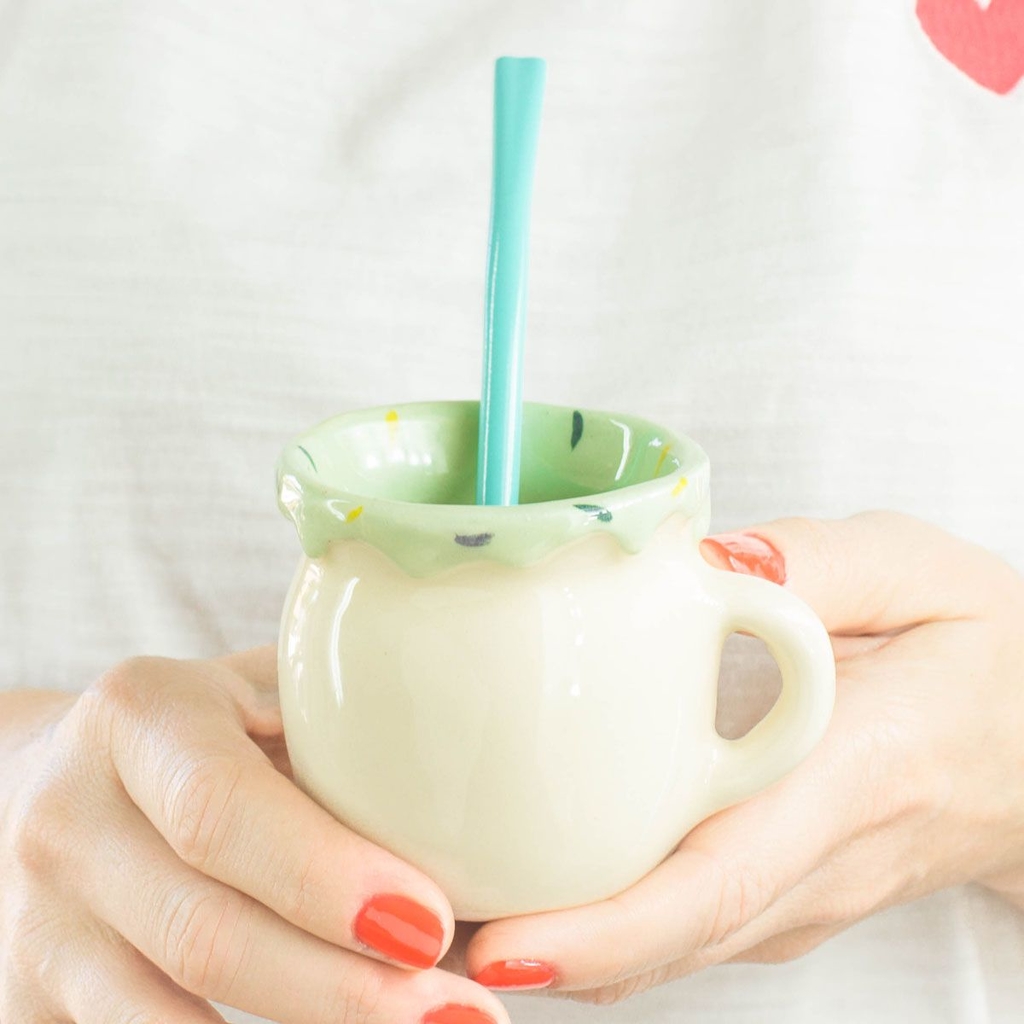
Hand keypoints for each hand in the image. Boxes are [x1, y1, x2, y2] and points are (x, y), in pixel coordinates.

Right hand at [0, 648, 508, 1023]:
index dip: (326, 878)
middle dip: (342, 992)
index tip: (431, 923)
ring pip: (170, 1020)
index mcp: (138, 718)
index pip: (224, 810)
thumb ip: (341, 727)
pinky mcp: (31, 1000)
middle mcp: (71, 818)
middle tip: (461, 1010)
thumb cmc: (199, 735)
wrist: (47, 781)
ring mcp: (38, 921)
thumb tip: (490, 807)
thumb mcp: (256, 697)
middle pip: (207, 935)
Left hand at [461, 512, 1023, 1002]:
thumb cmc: (987, 652)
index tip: (503, 943)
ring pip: (666, 948)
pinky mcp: (779, 899)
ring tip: (439, 913)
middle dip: (544, 952)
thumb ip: (820, 564)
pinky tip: (521, 885)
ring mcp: (799, 901)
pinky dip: (595, 926)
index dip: (612, 925)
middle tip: (416, 931)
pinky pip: (678, 927)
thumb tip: (702, 567)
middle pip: (671, 937)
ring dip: (556, 945)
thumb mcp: (921, 571)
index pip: (726, 875)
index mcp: (857, 773)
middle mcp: (816, 864)